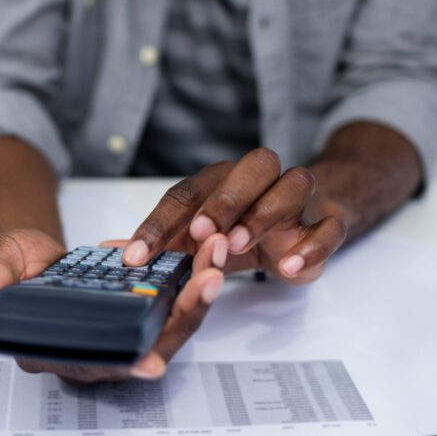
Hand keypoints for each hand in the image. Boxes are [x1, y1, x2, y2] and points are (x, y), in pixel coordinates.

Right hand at [0, 229, 224, 383]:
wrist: (25, 252)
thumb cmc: (8, 265)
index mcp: (52, 350)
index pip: (92, 365)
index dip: (121, 366)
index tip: (150, 364)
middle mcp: (92, 349)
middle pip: (148, 346)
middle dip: (182, 317)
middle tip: (208, 280)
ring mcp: (119, 330)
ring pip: (168, 326)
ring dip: (196, 296)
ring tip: (215, 259)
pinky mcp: (136, 309)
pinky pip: (171, 304)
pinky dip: (191, 281)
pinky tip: (208, 255)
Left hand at [122, 148, 347, 283]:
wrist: (302, 227)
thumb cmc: (238, 231)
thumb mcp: (194, 241)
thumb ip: (157, 246)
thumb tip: (106, 253)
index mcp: (221, 181)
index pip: (186, 193)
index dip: (158, 223)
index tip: (135, 257)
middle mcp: (261, 180)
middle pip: (252, 168)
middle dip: (224, 199)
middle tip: (200, 233)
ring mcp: (298, 200)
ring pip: (294, 186)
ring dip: (265, 213)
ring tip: (238, 245)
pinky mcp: (327, 224)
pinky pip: (330, 226)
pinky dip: (313, 244)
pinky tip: (288, 267)